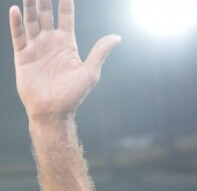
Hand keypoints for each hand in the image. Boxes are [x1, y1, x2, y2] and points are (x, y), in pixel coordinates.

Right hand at [10, 0, 120, 119]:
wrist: (53, 110)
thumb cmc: (73, 94)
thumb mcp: (90, 72)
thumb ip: (100, 52)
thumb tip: (117, 37)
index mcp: (66, 44)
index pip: (65, 17)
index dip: (65, 2)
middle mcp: (50, 42)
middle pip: (46, 14)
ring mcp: (35, 47)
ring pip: (31, 20)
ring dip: (30, 5)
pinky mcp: (22, 55)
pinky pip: (18, 35)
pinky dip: (16, 23)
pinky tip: (16, 10)